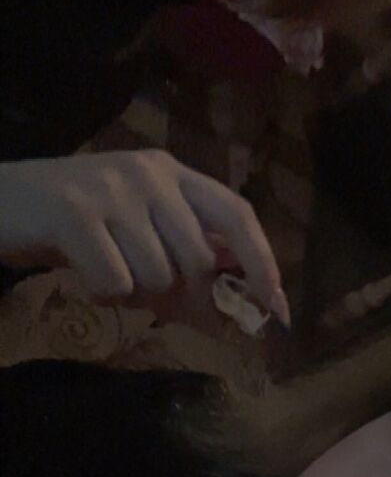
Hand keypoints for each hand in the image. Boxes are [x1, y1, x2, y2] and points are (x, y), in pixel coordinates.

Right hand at [0, 151, 288, 324]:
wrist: (1, 203)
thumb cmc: (76, 224)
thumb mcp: (139, 227)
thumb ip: (187, 250)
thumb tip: (242, 294)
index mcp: (172, 172)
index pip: (236, 213)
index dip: (262, 260)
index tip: (277, 305)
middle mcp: (148, 173)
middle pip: (198, 259)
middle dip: (182, 296)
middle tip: (148, 299)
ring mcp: (111, 190)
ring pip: (158, 277)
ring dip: (134, 294)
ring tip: (104, 271)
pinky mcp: (75, 215)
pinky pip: (116, 284)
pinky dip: (102, 294)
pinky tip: (83, 274)